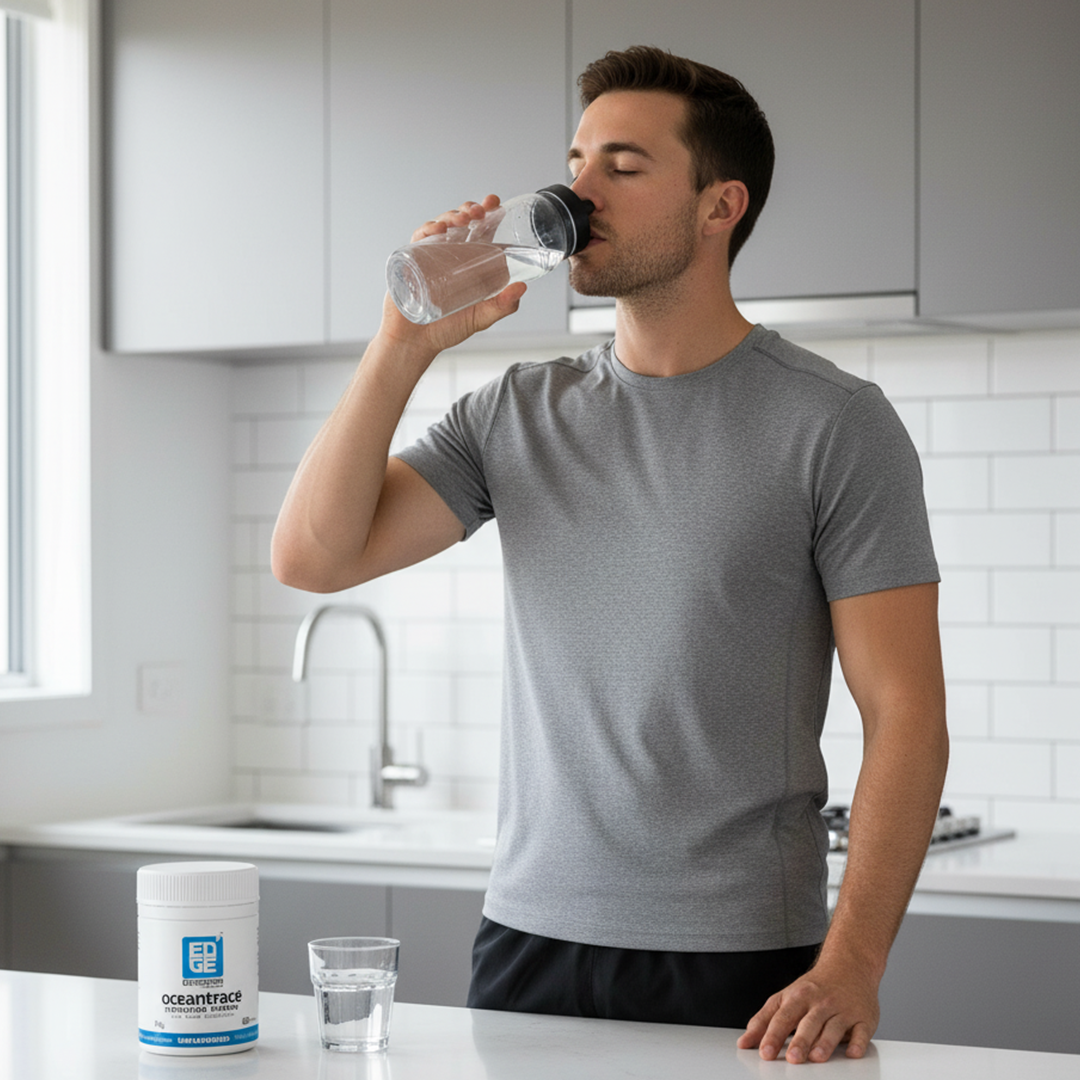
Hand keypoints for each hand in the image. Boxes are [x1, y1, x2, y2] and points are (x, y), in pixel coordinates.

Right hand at [380, 195, 527, 356]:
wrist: (414, 342)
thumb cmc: (446, 330)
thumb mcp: (481, 318)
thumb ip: (502, 305)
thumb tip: (522, 287)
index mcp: (468, 263)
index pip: (480, 231)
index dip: (487, 213)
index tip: (494, 203)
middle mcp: (450, 255)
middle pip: (461, 222)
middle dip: (470, 210)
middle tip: (479, 212)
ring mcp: (429, 255)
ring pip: (441, 225)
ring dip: (452, 215)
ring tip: (462, 219)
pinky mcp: (411, 260)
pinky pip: (419, 238)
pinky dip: (428, 229)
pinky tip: (438, 230)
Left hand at [736, 955, 879, 1063]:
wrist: (848, 966)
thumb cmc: (813, 988)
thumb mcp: (786, 997)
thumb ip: (764, 1020)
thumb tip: (744, 1042)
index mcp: (798, 997)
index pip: (782, 1017)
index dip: (772, 1035)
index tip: (764, 1052)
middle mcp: (820, 1003)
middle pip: (808, 1022)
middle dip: (800, 1041)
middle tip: (792, 1058)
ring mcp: (842, 1009)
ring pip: (833, 1027)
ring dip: (825, 1043)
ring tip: (816, 1057)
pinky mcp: (863, 1018)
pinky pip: (862, 1031)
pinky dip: (858, 1042)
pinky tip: (852, 1053)